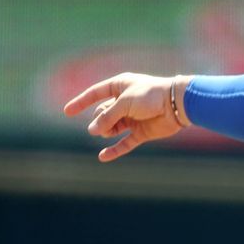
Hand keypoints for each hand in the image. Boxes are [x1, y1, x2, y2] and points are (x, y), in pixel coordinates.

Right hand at [63, 73, 187, 161]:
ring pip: (112, 128)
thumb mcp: (124, 102)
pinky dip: (115, 150)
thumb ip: (107, 116)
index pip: (96, 93)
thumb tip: (92, 131)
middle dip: (99, 121)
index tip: (66, 112)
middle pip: (103, 113)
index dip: (81, 102)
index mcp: (121, 86)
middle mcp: (126, 101)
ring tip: (107, 132)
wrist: (176, 104)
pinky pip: (125, 143)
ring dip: (107, 131)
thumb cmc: (151, 96)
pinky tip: (102, 157)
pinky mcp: (142, 132)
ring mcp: (134, 117)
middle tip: (100, 126)